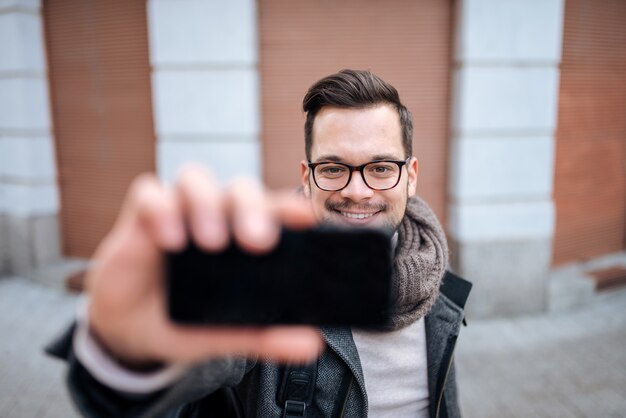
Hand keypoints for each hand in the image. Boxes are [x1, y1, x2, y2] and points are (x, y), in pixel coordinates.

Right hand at [86, 165, 322, 366]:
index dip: (288, 207)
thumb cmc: (184, 321)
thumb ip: (265, 336)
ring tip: (211, 243)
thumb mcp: (224, 333)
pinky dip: (160, 209)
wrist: (131, 332)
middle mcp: (215, 216)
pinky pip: (149, 193)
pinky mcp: (143, 216)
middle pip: (239, 189)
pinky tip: (169, 239)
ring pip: (195, 179)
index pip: (272, 210)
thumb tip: (311, 345)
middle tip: (258, 241)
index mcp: (243, 236)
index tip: (305, 218)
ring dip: (206, 204)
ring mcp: (178, 211)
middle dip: (251, 207)